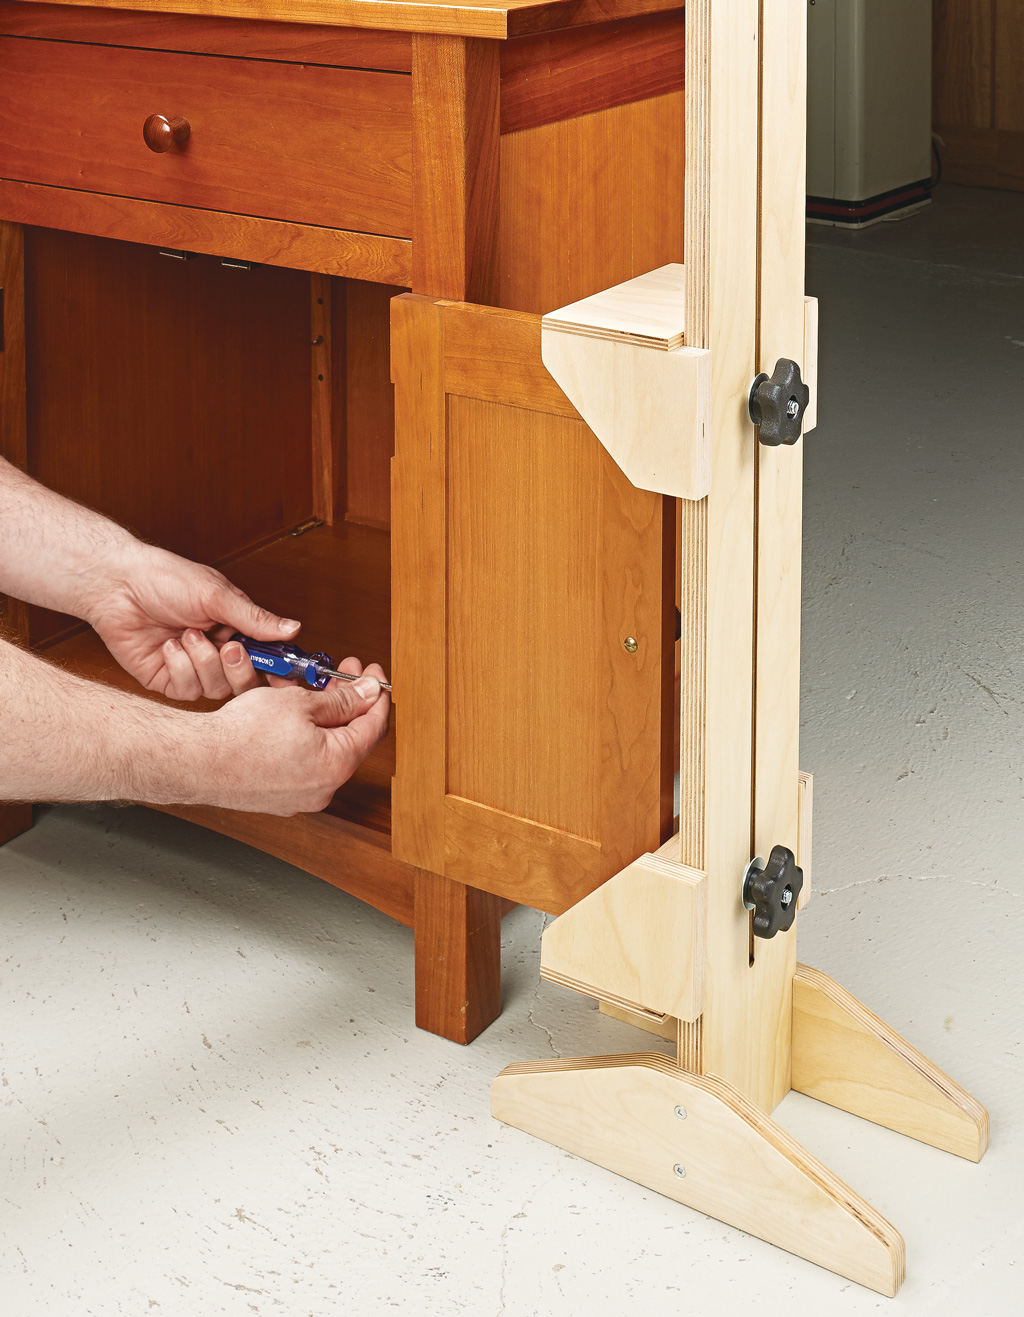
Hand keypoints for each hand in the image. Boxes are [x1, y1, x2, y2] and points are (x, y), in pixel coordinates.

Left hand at [86, 543, 299, 699]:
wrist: (118, 585)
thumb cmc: (165, 579)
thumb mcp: (217, 595)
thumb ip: (255, 618)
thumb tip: (293, 629)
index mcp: (236, 629)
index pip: (267, 659)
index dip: (279, 672)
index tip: (287, 679)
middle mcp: (217, 652)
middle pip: (246, 683)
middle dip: (240, 668)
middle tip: (229, 648)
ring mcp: (193, 669)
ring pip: (217, 689)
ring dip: (203, 661)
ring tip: (186, 634)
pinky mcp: (168, 681)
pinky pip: (187, 689)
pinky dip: (180, 666)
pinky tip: (168, 645)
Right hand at [204, 661, 390, 813]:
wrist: (197, 760)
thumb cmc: (241, 735)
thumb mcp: (300, 702)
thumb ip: (341, 699)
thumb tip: (367, 693)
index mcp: (337, 765)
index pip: (374, 726)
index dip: (376, 695)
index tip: (372, 675)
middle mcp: (324, 788)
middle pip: (349, 738)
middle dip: (346, 702)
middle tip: (340, 676)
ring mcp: (301, 796)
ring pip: (322, 747)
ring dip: (319, 715)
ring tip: (304, 688)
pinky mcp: (280, 796)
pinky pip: (301, 760)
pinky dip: (301, 735)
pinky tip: (287, 713)